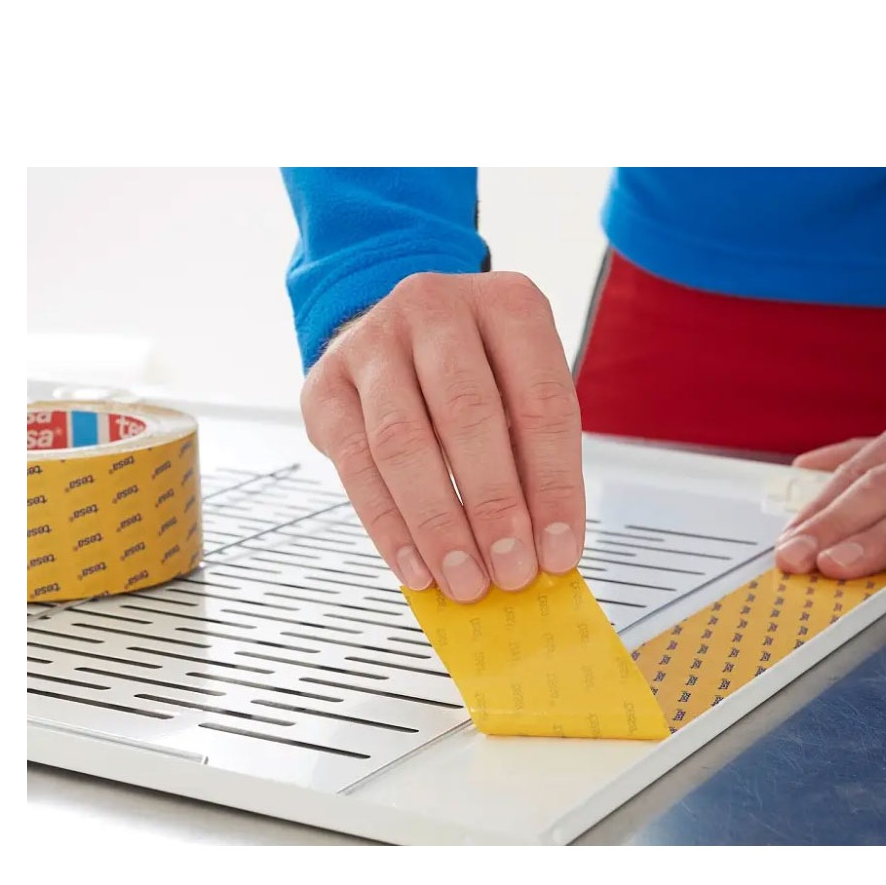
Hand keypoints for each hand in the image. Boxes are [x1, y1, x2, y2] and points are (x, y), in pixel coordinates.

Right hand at [300, 271, 583, 601]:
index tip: (560, 550)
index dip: (555, 485)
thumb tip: (541, 551)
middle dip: (494, 508)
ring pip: (404, 443)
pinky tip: (415, 566)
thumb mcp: (522, 394)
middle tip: (511, 571)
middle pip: (469, 416)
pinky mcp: (325, 384)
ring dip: (438, 525)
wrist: (397, 334)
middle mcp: (437, 308)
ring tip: (464, 580)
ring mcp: (374, 341)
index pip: (542, 402)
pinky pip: (355, 464)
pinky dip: (387, 525)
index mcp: (509, 304)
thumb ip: (534, 463)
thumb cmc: (477, 372)